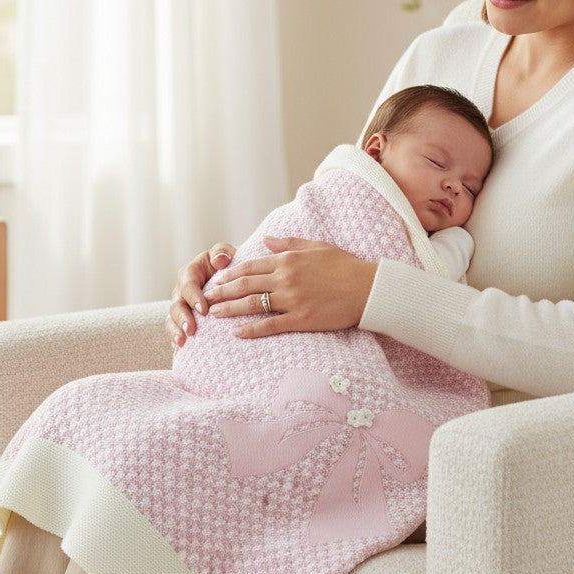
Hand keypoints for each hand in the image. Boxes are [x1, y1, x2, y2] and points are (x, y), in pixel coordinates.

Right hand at [167, 242, 235, 344]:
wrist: (228, 278)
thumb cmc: (227, 264)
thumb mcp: (225, 254)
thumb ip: (222, 252)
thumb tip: (220, 260)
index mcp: (191, 272)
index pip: (188, 284)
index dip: (194, 297)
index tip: (204, 310)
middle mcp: (181, 289)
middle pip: (177, 304)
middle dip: (182, 317)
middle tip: (191, 330)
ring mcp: (180, 305)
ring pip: (172, 318)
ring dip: (176, 330)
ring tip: (182, 341)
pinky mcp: (182, 318)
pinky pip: (174, 329)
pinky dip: (175, 337)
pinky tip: (180, 348)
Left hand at [203, 236, 376, 338]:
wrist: (367, 289)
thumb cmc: (345, 265)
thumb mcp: (316, 246)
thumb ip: (289, 243)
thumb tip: (267, 240)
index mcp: (288, 260)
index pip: (251, 266)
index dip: (230, 273)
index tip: (216, 278)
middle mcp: (285, 278)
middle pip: (245, 284)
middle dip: (222, 291)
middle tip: (205, 297)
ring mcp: (292, 299)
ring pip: (252, 304)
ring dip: (229, 309)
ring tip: (213, 313)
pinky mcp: (300, 319)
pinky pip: (270, 325)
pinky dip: (251, 329)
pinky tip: (237, 333)